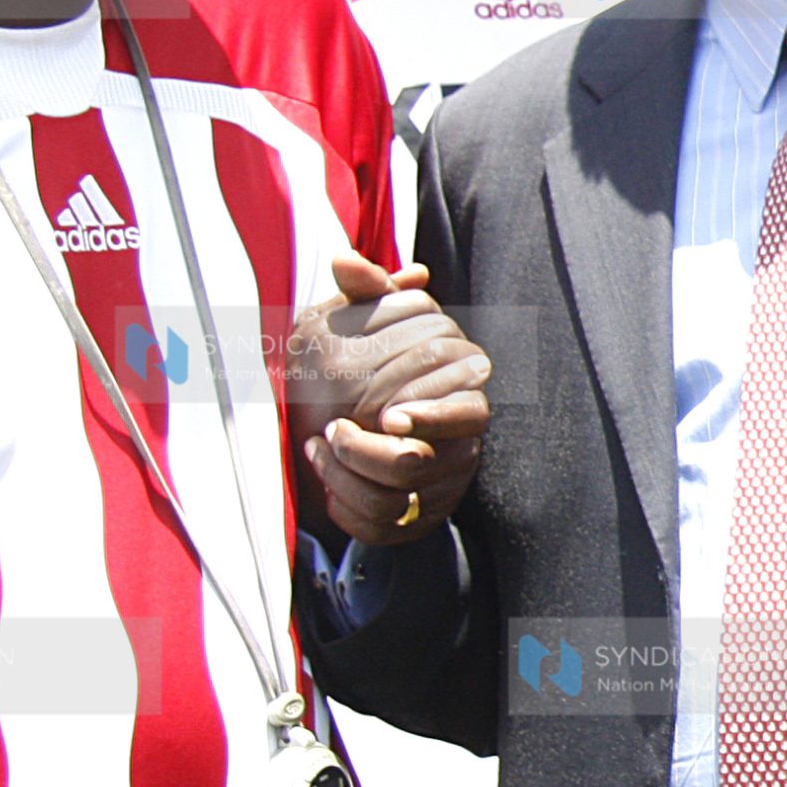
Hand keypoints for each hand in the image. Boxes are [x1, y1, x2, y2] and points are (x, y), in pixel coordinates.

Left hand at [290, 256, 489, 547]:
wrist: (345, 423)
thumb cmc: (362, 367)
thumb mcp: (361, 325)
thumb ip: (364, 292)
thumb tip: (344, 259)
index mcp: (459, 388)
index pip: (465, 411)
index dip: (429, 415)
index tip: (386, 417)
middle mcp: (460, 438)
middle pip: (424, 461)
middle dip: (371, 451)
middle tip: (331, 431)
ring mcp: (442, 480)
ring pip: (400, 494)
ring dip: (351, 474)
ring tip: (321, 446)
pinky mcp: (417, 516)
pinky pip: (385, 527)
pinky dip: (348, 507)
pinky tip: (324, 479)